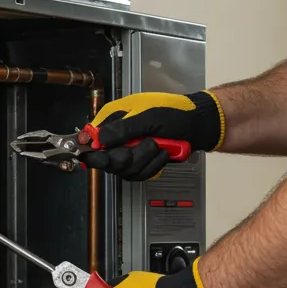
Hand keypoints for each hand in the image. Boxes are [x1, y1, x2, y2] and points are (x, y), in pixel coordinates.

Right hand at [79, 91, 225, 180]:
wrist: (197, 127)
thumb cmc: (176, 113)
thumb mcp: (149, 116)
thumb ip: (123, 129)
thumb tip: (99, 138)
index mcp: (115, 117)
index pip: (92, 135)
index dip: (89, 147)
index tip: (90, 155)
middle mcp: (119, 135)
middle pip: (106, 158)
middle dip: (126, 156)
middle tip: (142, 146)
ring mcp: (130, 150)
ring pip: (123, 169)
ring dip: (144, 160)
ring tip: (158, 146)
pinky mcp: (141, 163)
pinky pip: (138, 174)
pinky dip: (152, 167)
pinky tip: (162, 155)